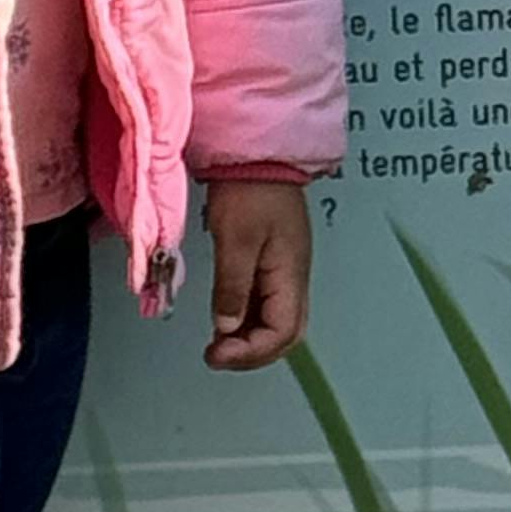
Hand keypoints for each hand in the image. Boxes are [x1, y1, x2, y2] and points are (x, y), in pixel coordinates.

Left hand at [204, 177, 314, 368]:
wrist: (258, 154)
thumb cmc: (249, 192)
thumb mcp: (236, 239)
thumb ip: (232, 288)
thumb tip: (226, 328)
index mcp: (290, 274)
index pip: (282, 331)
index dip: (251, 351)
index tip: (216, 353)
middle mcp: (294, 279)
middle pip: (286, 333)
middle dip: (253, 352)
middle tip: (217, 357)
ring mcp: (285, 271)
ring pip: (275, 321)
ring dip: (247, 339)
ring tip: (216, 344)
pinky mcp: (273, 263)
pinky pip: (264, 304)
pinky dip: (245, 320)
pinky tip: (223, 321)